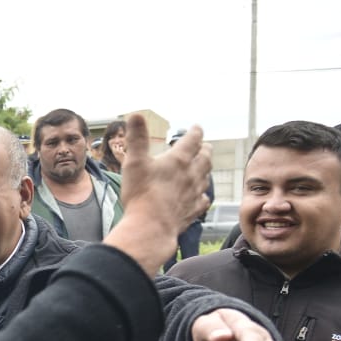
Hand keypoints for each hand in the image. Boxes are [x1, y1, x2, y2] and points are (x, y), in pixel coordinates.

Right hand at [102, 115, 212, 275]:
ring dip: (206, 169)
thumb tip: (136, 114)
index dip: (195, 132)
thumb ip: (137, 138)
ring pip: (206, 177)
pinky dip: (203, 195)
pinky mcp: (192, 210)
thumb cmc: (141, 193)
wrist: (151, 226)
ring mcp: (194, 193)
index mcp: (178, 160)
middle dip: (205, 149)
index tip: (197, 127)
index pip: (192, 140)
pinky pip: (203, 200)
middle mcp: (191, 174)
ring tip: (204, 167)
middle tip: (205, 145)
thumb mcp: (134, 162)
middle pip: (205, 157)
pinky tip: (201, 196)